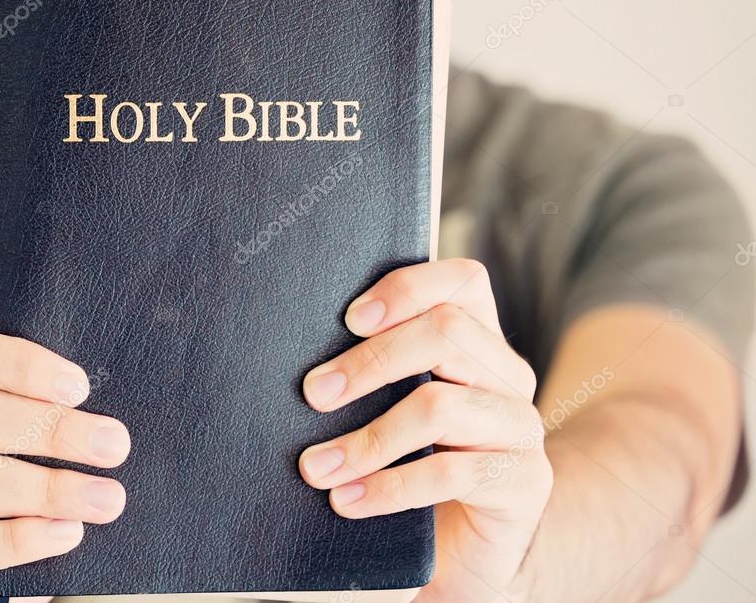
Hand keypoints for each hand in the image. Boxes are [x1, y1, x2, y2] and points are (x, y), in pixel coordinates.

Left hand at [298, 259, 552, 602]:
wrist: (468, 548)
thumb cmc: (413, 465)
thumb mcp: (395, 409)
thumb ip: (376, 373)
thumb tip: (306, 364)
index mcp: (479, 343)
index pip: (463, 281)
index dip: (407, 288)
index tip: (349, 319)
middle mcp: (508, 376)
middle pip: (447, 333)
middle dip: (370, 362)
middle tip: (313, 395)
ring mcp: (522, 427)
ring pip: (442, 406)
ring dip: (368, 438)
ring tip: (316, 468)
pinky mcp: (524, 483)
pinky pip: (451, 473)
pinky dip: (389, 487)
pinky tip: (348, 501)